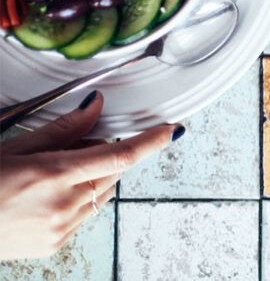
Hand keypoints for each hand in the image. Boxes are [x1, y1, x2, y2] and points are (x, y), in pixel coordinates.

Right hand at [0, 92, 182, 258]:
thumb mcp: (16, 147)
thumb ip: (63, 129)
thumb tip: (96, 108)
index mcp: (52, 174)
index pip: (119, 155)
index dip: (150, 142)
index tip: (171, 130)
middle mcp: (62, 204)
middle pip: (112, 173)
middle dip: (104, 156)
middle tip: (74, 148)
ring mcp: (60, 228)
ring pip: (102, 194)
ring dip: (92, 179)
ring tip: (51, 176)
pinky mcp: (56, 244)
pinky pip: (85, 215)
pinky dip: (78, 201)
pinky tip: (45, 198)